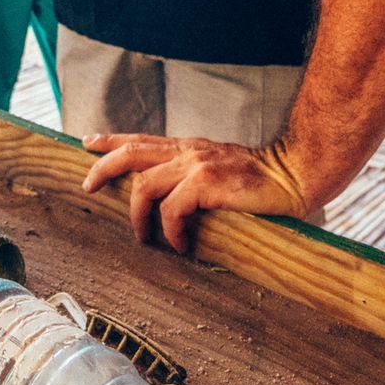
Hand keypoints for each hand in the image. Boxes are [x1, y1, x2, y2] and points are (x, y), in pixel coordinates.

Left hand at [81, 134, 303, 252]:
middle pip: (131, 153)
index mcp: (190, 148)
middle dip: (103, 167)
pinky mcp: (207, 183)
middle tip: (87, 185)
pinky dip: (170, 231)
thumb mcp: (221, 172)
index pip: (142, 140)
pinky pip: (172, 210)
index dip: (112, 140)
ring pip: (144, 184)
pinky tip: (181, 245)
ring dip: (137, 215)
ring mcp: (196, 166)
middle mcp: (188, 152)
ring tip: (142, 237)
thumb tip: (172, 201)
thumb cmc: (263, 181)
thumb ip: (195, 179)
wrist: (297, 174)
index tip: (88, 142)